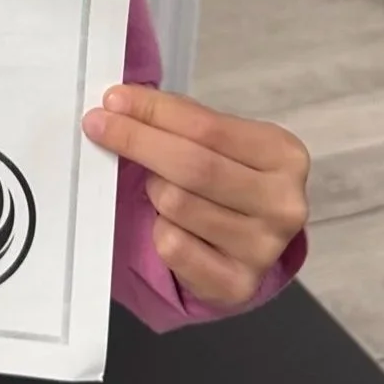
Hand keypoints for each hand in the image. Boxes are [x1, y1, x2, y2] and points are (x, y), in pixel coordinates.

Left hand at [82, 86, 308, 306]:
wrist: (247, 244)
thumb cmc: (226, 181)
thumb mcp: (219, 143)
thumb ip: (180, 121)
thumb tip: (121, 103)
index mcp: (284, 155)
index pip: (207, 127)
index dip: (154, 111)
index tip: (112, 100)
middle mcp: (282, 203)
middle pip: (193, 166)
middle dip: (137, 140)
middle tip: (99, 126)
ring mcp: (263, 248)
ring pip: (176, 204)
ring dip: (153, 190)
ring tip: (159, 187)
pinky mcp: (237, 283)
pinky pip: (172, 245)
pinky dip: (158, 229)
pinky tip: (170, 224)